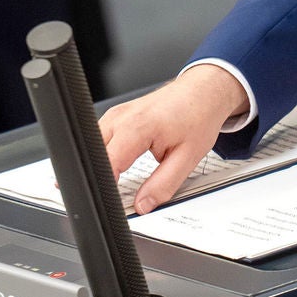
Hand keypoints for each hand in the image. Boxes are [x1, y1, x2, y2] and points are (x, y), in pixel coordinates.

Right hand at [98, 64, 248, 213]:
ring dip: (102, 164)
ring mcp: (117, 113)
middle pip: (94, 154)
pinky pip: (101, 137)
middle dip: (99, 176)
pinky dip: (105, 153)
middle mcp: (121, 117)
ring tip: (117, 179)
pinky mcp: (117, 115)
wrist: (203, 92)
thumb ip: (163, 185)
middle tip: (113, 194)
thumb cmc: (198, 117)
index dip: (107, 186)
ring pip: (93, 145)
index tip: (114, 202)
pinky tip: (118, 163)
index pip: (108, 163)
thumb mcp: (187, 158)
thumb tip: (143, 205)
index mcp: (137, 127)